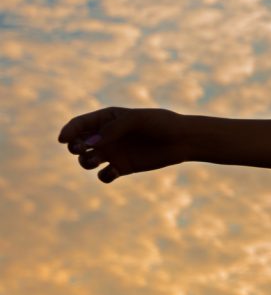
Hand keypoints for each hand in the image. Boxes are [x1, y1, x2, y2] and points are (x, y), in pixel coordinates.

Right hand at [58, 107, 188, 182]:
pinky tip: (114, 171)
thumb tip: (89, 144)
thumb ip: (113, 129)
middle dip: (74, 147)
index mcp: (107, 119)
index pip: (80, 124)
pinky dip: (104, 176)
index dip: (69, 131)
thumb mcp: (137, 120)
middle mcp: (107, 136)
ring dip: (86, 161)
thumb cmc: (161, 124)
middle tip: (82, 149)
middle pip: (78, 143)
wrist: (182, 140)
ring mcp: (114, 152)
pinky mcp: (123, 167)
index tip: (64, 140)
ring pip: (86, 160)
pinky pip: (104, 176)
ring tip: (98, 159)